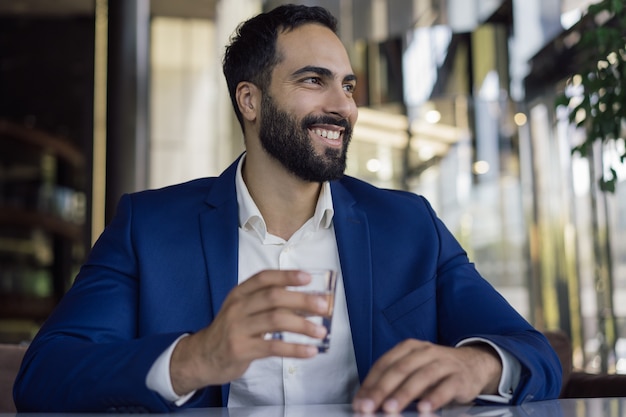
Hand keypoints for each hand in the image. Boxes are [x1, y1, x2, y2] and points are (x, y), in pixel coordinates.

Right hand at [169, 270, 329, 394]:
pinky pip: (273, 347)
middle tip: (324, 306)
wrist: (202, 357)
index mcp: (239, 293)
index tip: (308, 277)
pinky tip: (310, 351)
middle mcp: (237, 307)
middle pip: (273, 297)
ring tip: (321, 331)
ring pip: (275, 320)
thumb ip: (270, 304)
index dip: (286, 275)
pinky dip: (295, 348)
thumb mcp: (244, 311)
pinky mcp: (241, 349)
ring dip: (303, 325)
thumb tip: (309, 303)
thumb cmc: (232, 331)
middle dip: (302, 299)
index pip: (264, 277)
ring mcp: (237, 328)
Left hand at [352, 340, 501, 413]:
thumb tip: (367, 399)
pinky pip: (446, 387)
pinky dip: (434, 398)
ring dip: (404, 394)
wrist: (473, 364)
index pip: (385, 364)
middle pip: (400, 369)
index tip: (360, 400)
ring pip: (421, 376)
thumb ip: (393, 381)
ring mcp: (444, 363)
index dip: (370, 383)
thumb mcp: (413, 369)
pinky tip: (424, 408)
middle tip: (369, 406)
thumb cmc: (436, 369)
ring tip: (390, 408)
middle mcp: (425, 352)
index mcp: (409, 348)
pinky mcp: (460, 377)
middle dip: (381, 389)